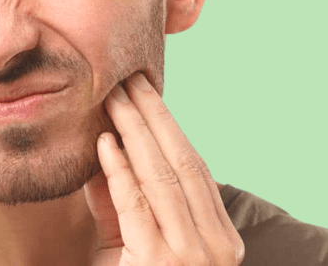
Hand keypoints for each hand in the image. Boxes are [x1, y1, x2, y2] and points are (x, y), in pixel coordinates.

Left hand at [84, 73, 244, 265]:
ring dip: (134, 130)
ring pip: (161, 176)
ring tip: (114, 98)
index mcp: (221, 241)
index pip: (196, 170)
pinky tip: (106, 143)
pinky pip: (136, 203)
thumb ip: (120, 205)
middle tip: (131, 80)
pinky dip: (120, 170)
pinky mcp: (158, 261)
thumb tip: (106, 147)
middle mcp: (214, 246)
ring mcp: (190, 254)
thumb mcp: (133, 246)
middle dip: (155, 117)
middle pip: (182, 163)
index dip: (170, 128)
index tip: (148, 95)